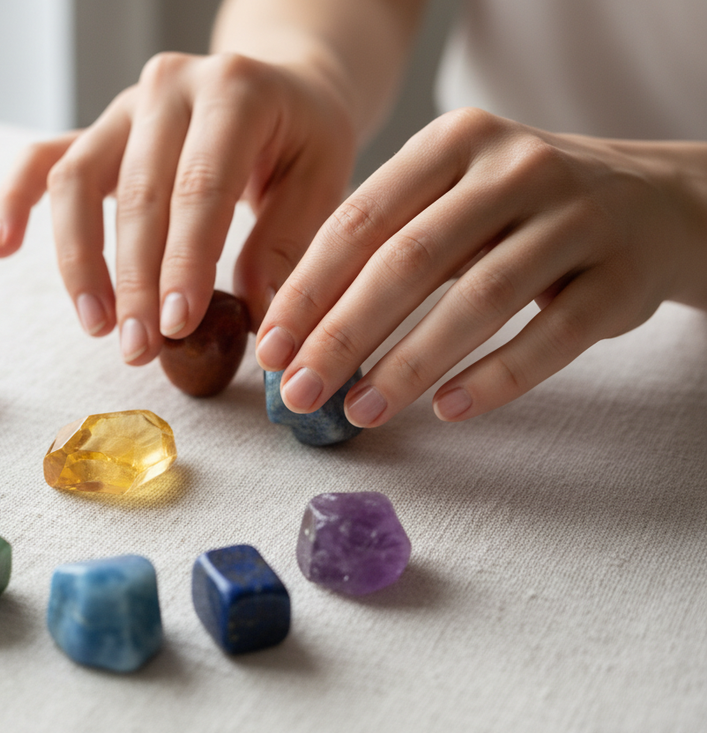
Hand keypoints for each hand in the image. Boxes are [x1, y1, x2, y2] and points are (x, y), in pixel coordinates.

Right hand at [0, 51, 357, 364]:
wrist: (283, 87)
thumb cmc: (306, 140)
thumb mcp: (322, 182)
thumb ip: (287, 247)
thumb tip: (255, 323)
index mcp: (234, 91)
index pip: (200, 184)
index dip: (184, 260)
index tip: (176, 324)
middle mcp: (169, 88)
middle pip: (137, 192)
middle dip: (135, 280)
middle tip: (140, 348)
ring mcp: (124, 106)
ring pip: (77, 180)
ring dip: (79, 261)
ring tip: (97, 326)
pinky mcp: (96, 130)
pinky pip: (41, 159)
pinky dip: (14, 200)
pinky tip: (1, 247)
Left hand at [256, 107, 706, 425]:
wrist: (652, 202)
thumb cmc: (519, 210)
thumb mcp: (452, 195)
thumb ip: (383, 243)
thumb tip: (296, 330)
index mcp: (454, 142)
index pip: (361, 219)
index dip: (309, 290)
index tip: (272, 349)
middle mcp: (515, 168)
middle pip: (410, 260)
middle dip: (343, 334)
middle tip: (300, 394)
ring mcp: (575, 218)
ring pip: (478, 299)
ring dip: (410, 365)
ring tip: (362, 412)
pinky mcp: (619, 275)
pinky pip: (550, 335)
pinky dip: (496, 377)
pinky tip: (448, 410)